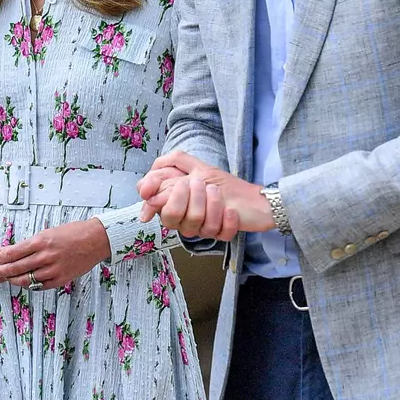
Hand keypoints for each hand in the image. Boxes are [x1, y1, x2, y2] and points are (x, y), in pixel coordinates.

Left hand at [0, 218, 110, 290]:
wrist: (96, 240)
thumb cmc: (73, 233)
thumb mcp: (49, 232)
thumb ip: (33, 243)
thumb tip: (16, 252)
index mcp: (42, 241)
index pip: (14, 252)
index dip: (2, 258)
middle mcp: (46, 256)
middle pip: (17, 267)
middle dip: (4, 271)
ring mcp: (54, 269)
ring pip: (27, 279)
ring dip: (15, 280)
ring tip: (9, 278)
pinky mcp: (61, 279)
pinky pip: (40, 286)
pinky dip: (31, 285)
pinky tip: (27, 283)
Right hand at [138, 151, 273, 237]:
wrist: (255, 197)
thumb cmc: (222, 183)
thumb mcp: (196, 167)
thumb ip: (170, 165)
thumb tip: (143, 185)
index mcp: (176, 206)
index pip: (158, 208)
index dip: (166, 198)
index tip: (181, 183)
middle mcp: (186, 221)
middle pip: (173, 218)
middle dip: (188, 197)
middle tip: (200, 184)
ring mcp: (203, 229)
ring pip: (196, 225)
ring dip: (210, 204)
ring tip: (217, 191)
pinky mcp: (221, 235)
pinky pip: (220, 234)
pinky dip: (227, 220)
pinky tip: (231, 210)